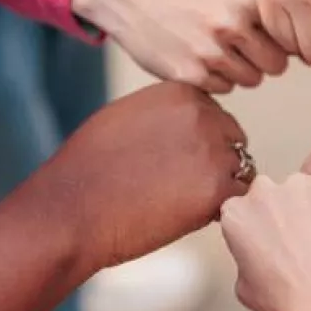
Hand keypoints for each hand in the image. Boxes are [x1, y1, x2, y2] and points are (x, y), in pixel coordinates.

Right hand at [0, 81, 249, 310]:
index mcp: (182, 93)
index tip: (176, 162)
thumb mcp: (127, 116)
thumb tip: (192, 123)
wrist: (70, 210)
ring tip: (181, 202)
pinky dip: (219, 210)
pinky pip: (237, 199)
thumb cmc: (88, 168)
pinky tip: (187, 217)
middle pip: (233, 139)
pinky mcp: (217, 190)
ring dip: (220, 187)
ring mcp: (213, 152)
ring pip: (240, 170)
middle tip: (181, 187)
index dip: (200, 143)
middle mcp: (203, 115)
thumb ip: (165, 114)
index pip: (214, 115)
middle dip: (217, 162)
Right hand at [72, 0, 287, 91]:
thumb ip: (266, 13)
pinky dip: (215, 80)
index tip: (268, 38)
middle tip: (239, 47)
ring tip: (215, 50)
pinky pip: (225, 89)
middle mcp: (231, 22)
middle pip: (276, 65)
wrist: (135, 1)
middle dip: (262, 60)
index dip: (282, 41)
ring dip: (239, 71)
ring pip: (252, 80)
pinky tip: (198, 59)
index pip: (290, 36)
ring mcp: (211, 50)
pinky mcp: (192, 74)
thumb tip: (307, 42)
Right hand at [220, 174, 310, 310]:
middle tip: (301, 241)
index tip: (275, 237)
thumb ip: (244, 255)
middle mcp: (262, 192)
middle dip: (286, 212)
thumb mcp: (243, 285)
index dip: (264, 225)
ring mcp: (298, 185)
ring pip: (306, 190)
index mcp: (235, 214)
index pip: (246, 207)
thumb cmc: (289, 301)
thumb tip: (255, 252)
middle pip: (274, 193)